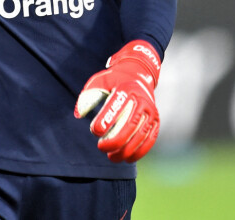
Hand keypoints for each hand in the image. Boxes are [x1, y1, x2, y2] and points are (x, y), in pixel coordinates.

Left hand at [74, 40, 160, 162]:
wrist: (138, 75)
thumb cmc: (113, 81)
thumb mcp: (99, 81)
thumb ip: (87, 96)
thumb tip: (78, 114)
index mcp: (126, 88)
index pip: (116, 107)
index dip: (106, 120)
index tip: (94, 131)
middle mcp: (142, 100)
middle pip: (130, 125)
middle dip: (115, 140)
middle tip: (100, 147)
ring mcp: (151, 112)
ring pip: (140, 136)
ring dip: (126, 150)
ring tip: (111, 157)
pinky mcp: (156, 122)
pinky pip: (150, 140)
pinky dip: (139, 152)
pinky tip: (126, 159)